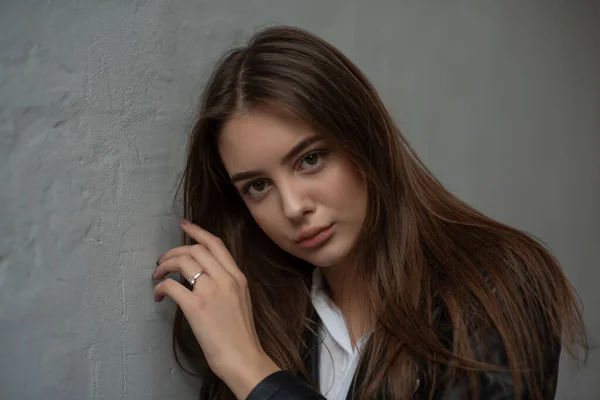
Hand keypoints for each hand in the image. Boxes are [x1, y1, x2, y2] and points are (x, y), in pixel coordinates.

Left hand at [153, 219, 280, 397]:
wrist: (243, 356)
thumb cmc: (240, 334)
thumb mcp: (241, 299)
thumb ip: (226, 283)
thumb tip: (203, 276)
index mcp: (237, 276)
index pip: (216, 244)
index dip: (197, 231)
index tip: (183, 225)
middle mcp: (225, 278)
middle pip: (195, 249)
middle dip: (174, 251)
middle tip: (163, 260)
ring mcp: (210, 291)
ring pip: (182, 261)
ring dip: (165, 265)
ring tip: (158, 275)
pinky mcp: (195, 306)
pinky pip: (171, 285)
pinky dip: (161, 286)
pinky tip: (159, 295)